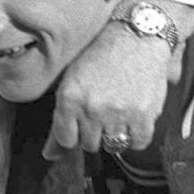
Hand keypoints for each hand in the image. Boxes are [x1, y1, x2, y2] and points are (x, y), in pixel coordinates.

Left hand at [45, 23, 181, 160]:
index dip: (74, 132)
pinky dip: (136, 135)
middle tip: (103, 110)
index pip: (66, 140)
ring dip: (115, 134)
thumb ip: (60, 122)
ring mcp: (118, 113)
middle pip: (89, 145)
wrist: (136, 37)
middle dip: (94, 132)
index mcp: (69, 99)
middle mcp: (92, 109)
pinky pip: (137, 143)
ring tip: (118, 112)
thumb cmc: (99, 59)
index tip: (81, 121)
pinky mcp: (144, 114)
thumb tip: (49, 156)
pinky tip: (134, 118)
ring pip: (113, 145)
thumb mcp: (71, 83)